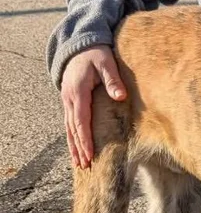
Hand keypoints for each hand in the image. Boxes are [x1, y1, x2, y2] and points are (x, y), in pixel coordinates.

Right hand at [61, 45, 127, 168]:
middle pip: (73, 129)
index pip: (81, 120)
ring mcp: (67, 101)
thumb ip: (113, 79)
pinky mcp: (70, 102)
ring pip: (69, 128)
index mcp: (78, 92)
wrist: (79, 46)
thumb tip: (120, 96)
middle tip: (85, 165)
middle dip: (79, 148)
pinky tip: (76, 149)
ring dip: (73, 146)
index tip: (89, 154)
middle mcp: (69, 99)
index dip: (85, 139)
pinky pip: (70, 123)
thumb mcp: (106, 62)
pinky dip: (72, 137)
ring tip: (79, 164)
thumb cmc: (95, 54)